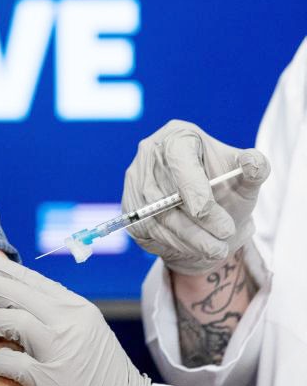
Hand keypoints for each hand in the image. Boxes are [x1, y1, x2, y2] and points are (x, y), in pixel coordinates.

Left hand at [0, 249, 151, 385]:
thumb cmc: (98, 365)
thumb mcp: (82, 326)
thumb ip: (52, 308)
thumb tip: (10, 287)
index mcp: (74, 306)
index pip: (28, 277)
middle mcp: (68, 321)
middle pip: (14, 291)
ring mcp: (60, 349)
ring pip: (10, 319)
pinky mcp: (51, 379)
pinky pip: (12, 361)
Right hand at [123, 120, 269, 274]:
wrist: (206, 215)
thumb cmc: (225, 188)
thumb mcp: (245, 178)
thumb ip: (256, 168)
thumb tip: (253, 162)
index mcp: (177, 137)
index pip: (177, 157)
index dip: (189, 184)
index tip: (206, 210)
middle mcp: (149, 155)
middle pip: (165, 191)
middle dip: (196, 219)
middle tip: (225, 234)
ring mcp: (135, 182)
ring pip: (156, 215)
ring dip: (189, 237)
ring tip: (217, 248)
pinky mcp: (130, 208)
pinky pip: (149, 230)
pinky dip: (174, 243)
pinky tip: (196, 246)